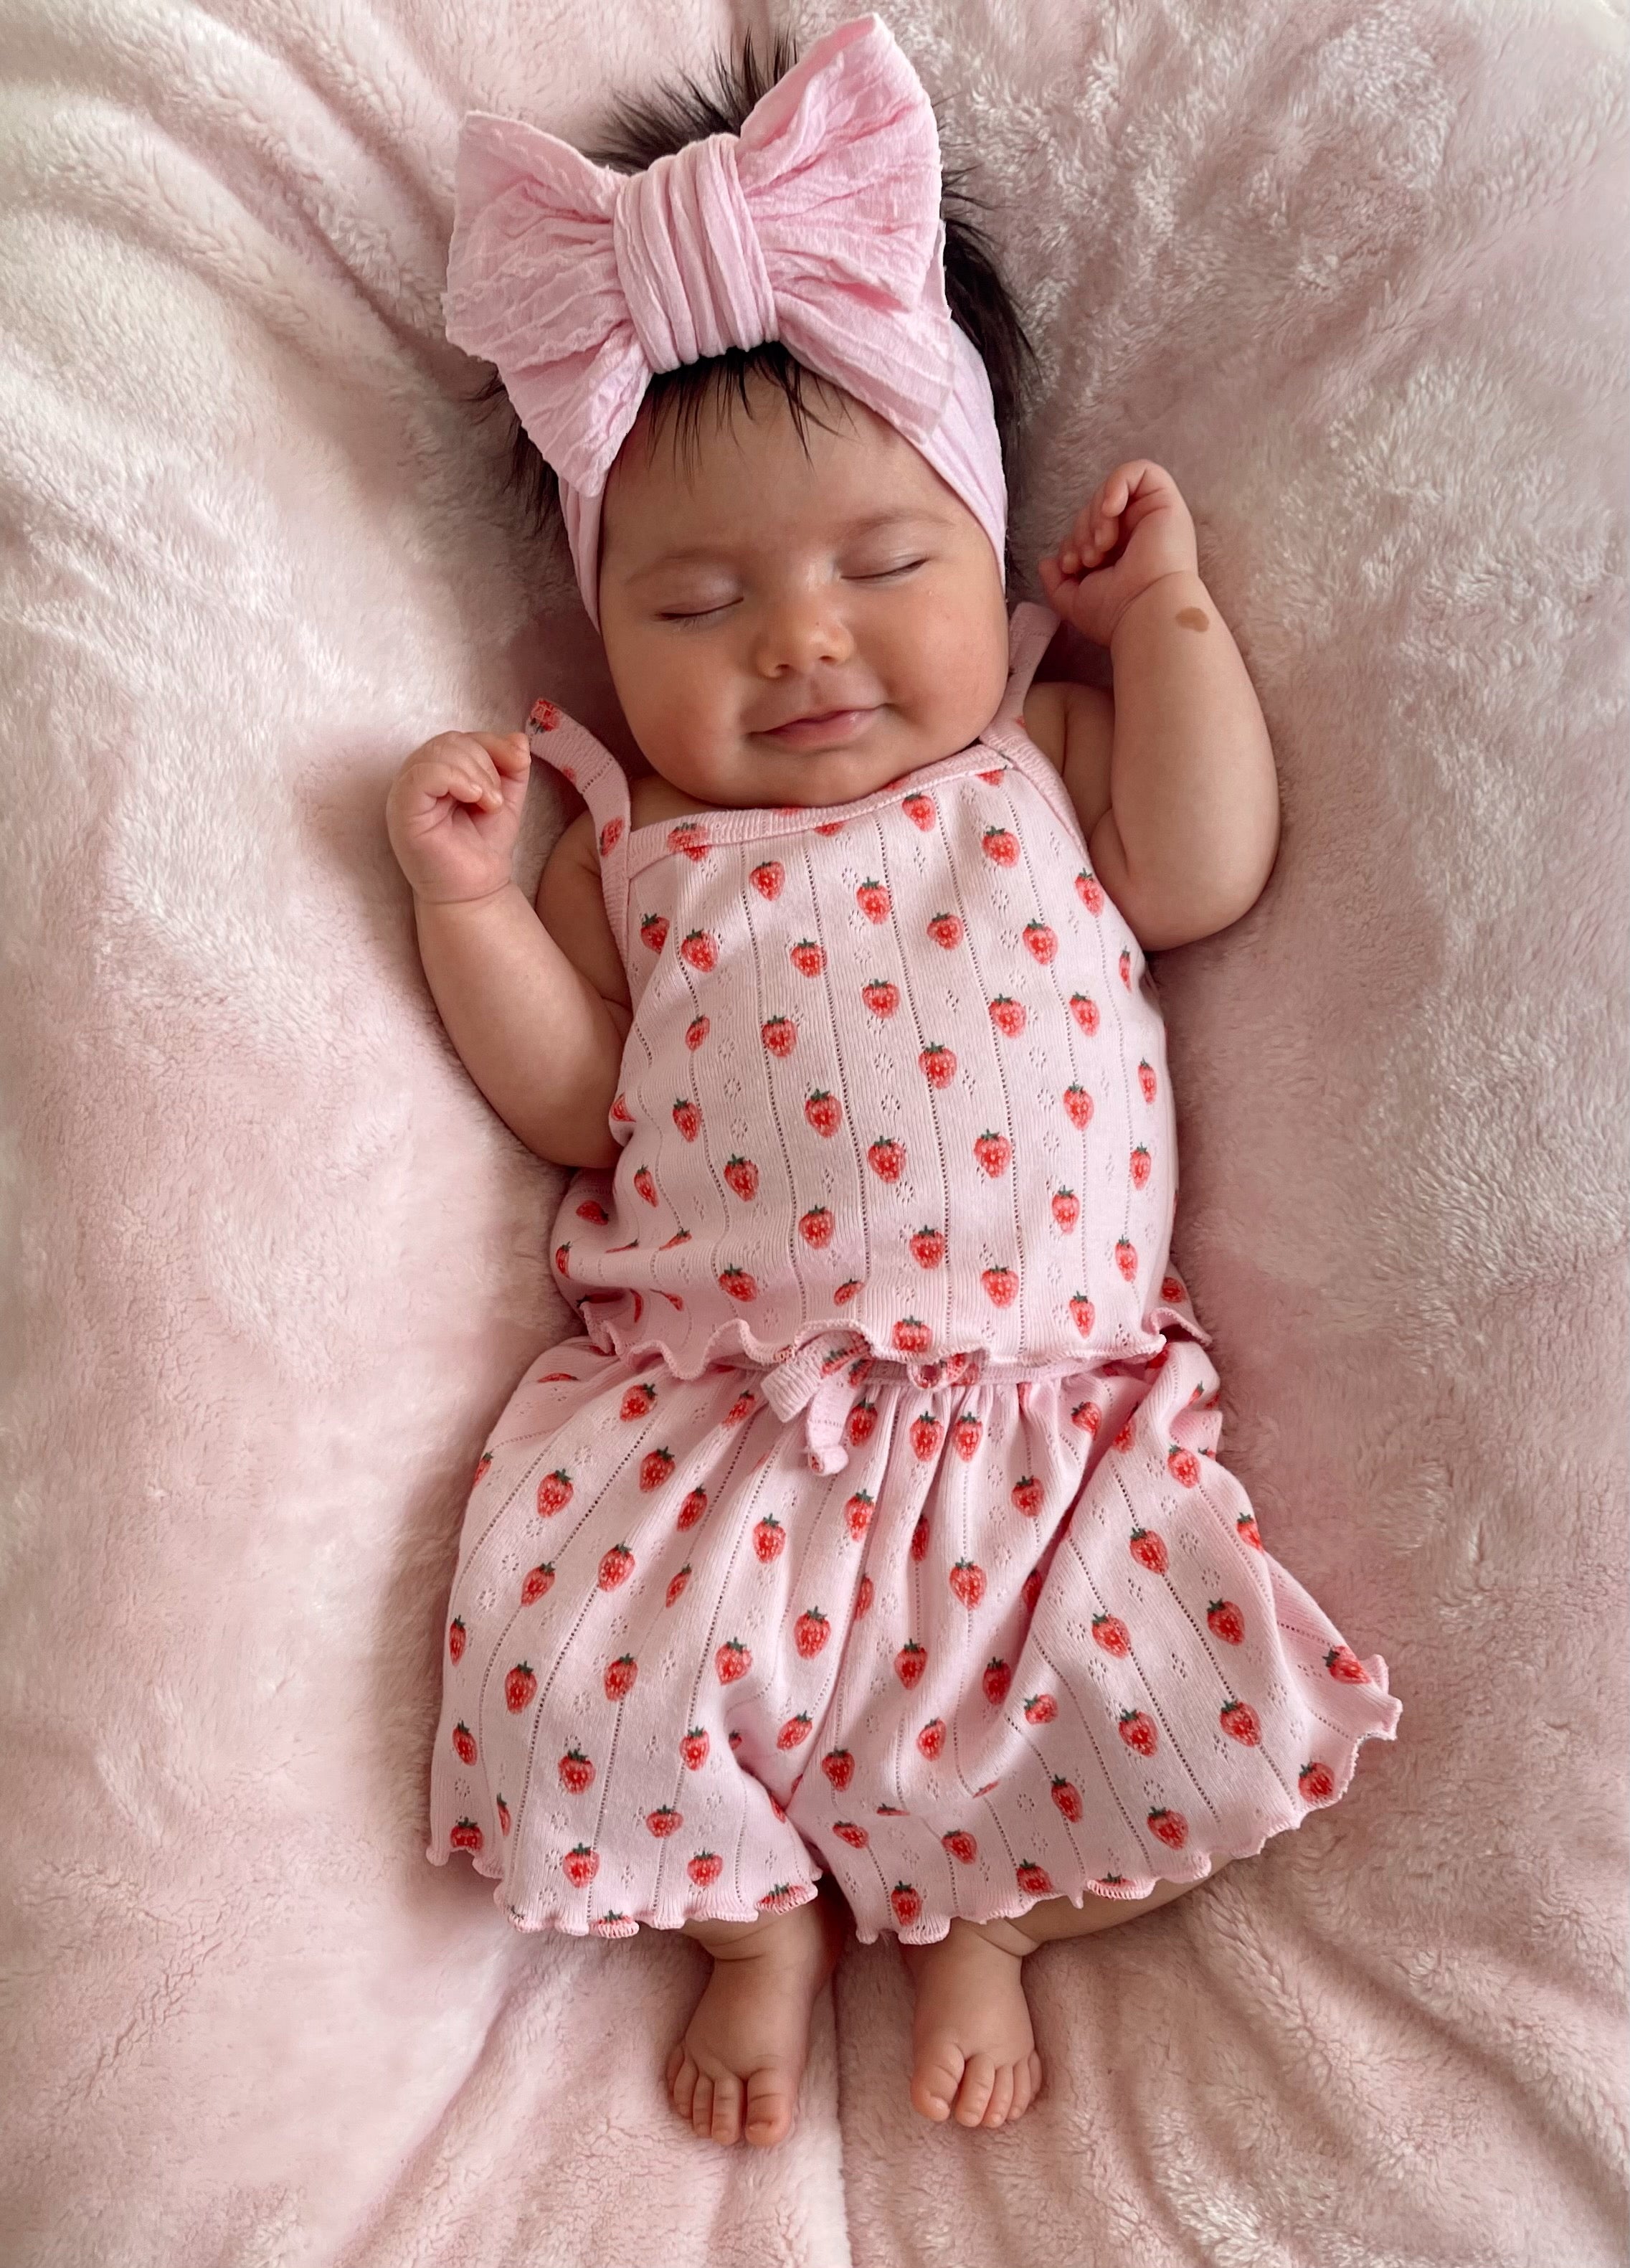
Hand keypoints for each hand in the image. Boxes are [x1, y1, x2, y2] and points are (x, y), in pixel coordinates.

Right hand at [385, 730, 531, 904]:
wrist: (476, 888)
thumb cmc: (483, 845)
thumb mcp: (506, 797)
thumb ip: (512, 766)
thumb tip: (518, 738)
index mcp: (438, 770)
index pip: (462, 738)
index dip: (493, 743)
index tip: (518, 763)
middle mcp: (417, 777)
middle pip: (450, 741)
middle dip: (485, 763)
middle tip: (496, 799)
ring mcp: (406, 792)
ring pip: (438, 752)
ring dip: (476, 773)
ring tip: (489, 804)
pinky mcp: (402, 809)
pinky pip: (423, 775)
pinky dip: (455, 778)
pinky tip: (474, 797)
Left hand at [1037, 461, 1199, 648]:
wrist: (1146, 613)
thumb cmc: (1117, 614)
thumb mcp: (1075, 602)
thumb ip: (1057, 583)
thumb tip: (1046, 562)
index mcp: (1122, 554)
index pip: (1087, 528)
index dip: (1072, 541)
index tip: (1070, 566)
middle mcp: (1139, 533)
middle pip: (1095, 508)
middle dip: (1081, 531)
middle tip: (1089, 559)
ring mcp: (1153, 516)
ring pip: (1111, 491)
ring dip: (1095, 516)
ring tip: (1101, 547)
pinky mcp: (1166, 502)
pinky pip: (1139, 471)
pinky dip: (1116, 484)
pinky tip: (1110, 510)